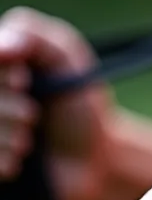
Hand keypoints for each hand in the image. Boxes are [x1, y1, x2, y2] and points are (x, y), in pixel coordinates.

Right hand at [0, 7, 113, 199]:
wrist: (94, 158)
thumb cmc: (79, 103)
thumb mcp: (66, 59)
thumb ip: (34, 37)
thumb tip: (4, 47)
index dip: (2, 78)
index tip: (24, 83)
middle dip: (9, 109)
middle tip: (33, 115)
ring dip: (10, 137)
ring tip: (30, 139)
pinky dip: (5, 161)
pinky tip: (21, 160)